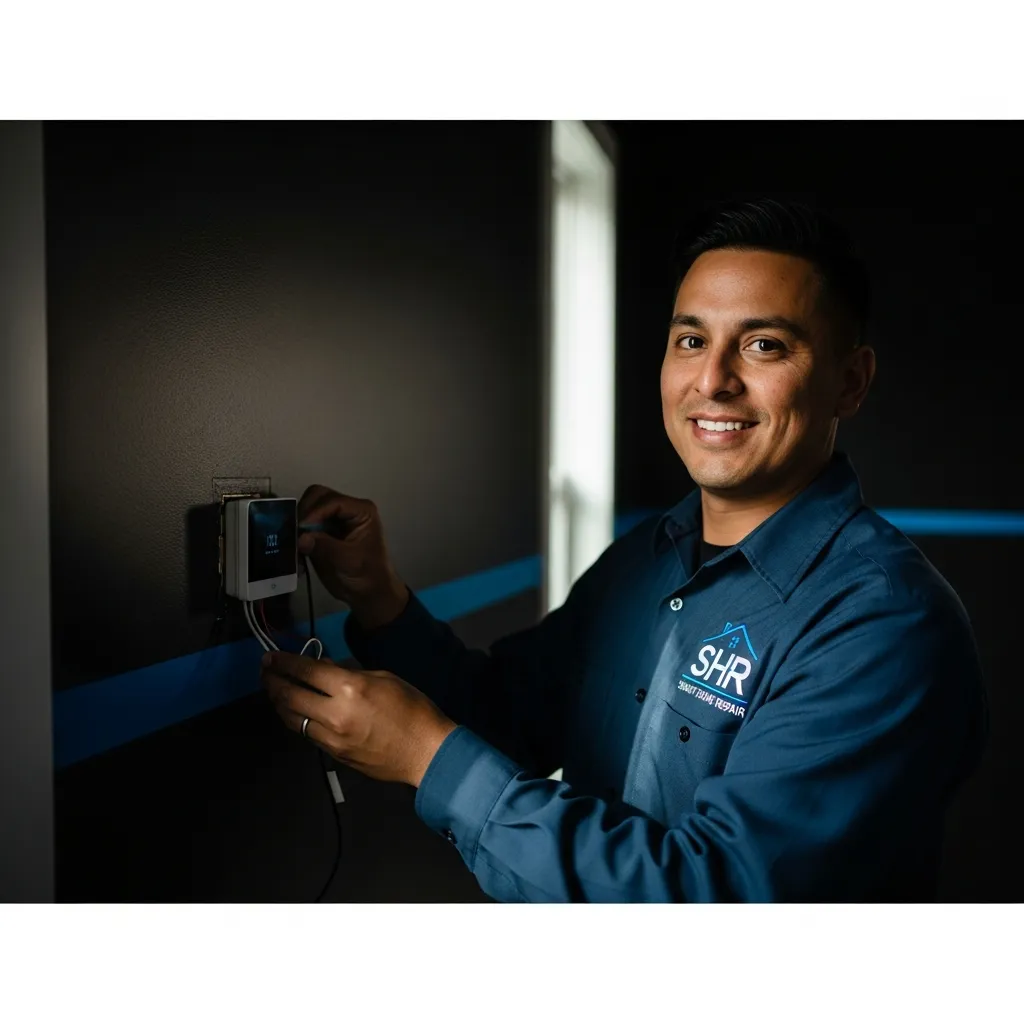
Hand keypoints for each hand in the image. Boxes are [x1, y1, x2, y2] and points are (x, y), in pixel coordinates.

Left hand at [260, 651, 456, 786]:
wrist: (425, 752)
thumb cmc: (413, 709)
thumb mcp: (385, 678)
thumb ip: (349, 672)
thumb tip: (324, 668)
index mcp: (350, 688)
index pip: (306, 671)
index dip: (284, 662)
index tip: (271, 656)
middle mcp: (334, 714)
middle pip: (290, 696)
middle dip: (273, 681)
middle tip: (265, 671)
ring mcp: (332, 738)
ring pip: (292, 719)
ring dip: (279, 702)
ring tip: (275, 690)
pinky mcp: (334, 755)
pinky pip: (307, 734)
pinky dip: (297, 720)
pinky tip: (296, 711)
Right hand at [296, 485, 408, 629]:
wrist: (367, 593)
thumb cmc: (367, 574)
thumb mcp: (349, 561)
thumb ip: (326, 547)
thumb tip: (301, 538)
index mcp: (361, 511)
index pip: (332, 500)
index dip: (315, 512)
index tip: (301, 528)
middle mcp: (346, 510)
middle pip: (318, 496)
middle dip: (304, 512)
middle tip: (295, 532)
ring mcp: (333, 519)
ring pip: (307, 508)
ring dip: (298, 523)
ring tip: (294, 541)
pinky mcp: (321, 532)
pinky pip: (303, 525)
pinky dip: (297, 534)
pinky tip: (296, 550)